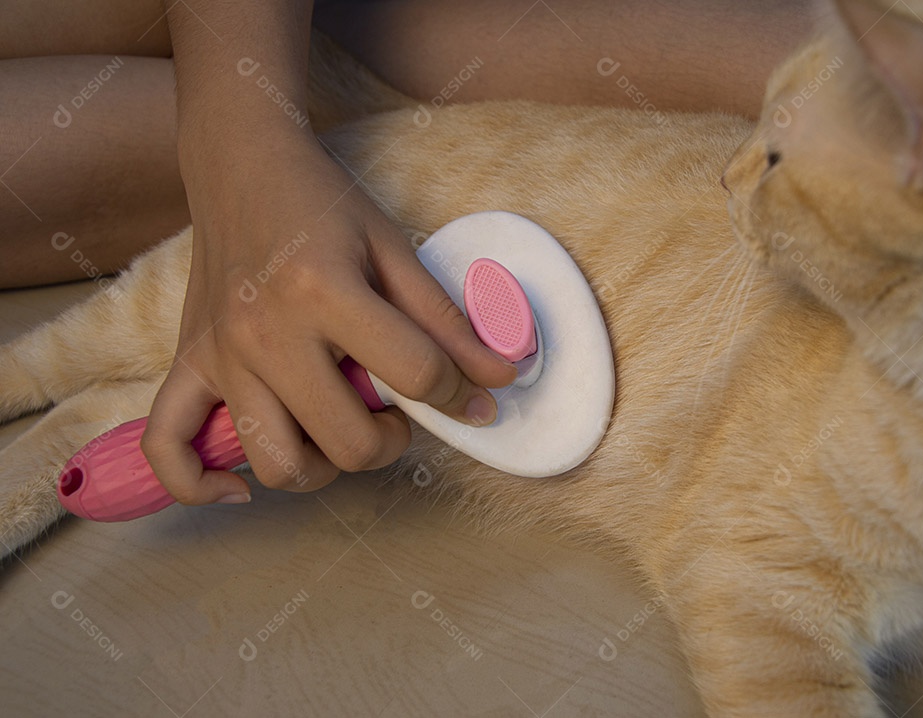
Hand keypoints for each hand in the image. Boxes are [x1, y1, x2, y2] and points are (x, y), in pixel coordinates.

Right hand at [142, 128, 515, 504]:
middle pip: (348, 442)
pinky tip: (241, 485)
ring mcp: (220, 354)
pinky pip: (170, 448)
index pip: (413, 374)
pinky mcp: (187, 363)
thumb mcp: (394, 248)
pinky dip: (201, 484)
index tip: (467, 390)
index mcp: (323, 291)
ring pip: (278, 463)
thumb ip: (447, 320)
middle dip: (394, 440)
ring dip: (324, 465)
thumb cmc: (323, 204)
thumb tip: (500, 377)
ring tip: (341, 427)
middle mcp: (265, 332)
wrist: (241, 164)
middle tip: (399, 411)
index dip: (457, 391)